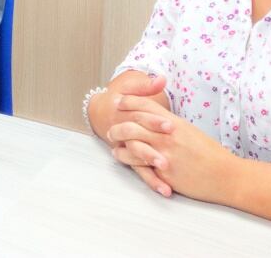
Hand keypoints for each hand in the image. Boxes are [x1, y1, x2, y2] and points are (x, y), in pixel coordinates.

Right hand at [90, 73, 173, 195]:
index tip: (170, 125)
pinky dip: (153, 181)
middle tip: (167, 157)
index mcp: (125, 112)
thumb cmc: (120, 99)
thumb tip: (161, 79)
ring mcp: (126, 146)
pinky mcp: (131, 159)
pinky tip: (166, 191)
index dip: (154, 121)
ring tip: (165, 174)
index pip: (141, 117)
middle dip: (152, 149)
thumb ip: (147, 86)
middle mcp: (123, 131)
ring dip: (150, 168)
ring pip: (136, 159)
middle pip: (138, 141)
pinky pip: (141, 172)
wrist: (100, 111)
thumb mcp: (130, 87)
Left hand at [110, 95, 240, 203]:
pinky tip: (121, 157)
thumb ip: (171, 124)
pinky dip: (127, 159)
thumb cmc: (210, 153)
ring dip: (119, 143)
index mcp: (174, 123)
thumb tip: (157, 119)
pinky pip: (139, 165)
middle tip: (111, 127)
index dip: (128, 101)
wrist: (227, 175)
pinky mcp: (164, 173)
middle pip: (132, 124)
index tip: (117, 100)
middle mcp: (167, 136)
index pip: (145, 106)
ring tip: (113, 144)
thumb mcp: (190, 131)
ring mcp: (164, 154)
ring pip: (132, 143)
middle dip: (118, 125)